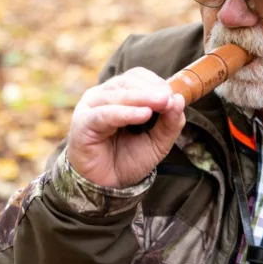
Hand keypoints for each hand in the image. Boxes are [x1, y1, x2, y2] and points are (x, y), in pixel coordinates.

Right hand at [67, 67, 185, 188]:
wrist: (108, 186)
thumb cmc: (129, 160)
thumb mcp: (157, 142)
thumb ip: (170, 123)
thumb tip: (179, 99)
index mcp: (118, 95)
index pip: (136, 77)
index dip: (155, 83)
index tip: (173, 96)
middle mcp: (102, 97)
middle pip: (127, 82)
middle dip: (151, 90)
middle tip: (170, 99)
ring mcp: (90, 108)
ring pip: (117, 95)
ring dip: (142, 98)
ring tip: (163, 103)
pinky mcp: (83, 124)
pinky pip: (105, 114)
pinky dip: (126, 113)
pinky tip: (144, 115)